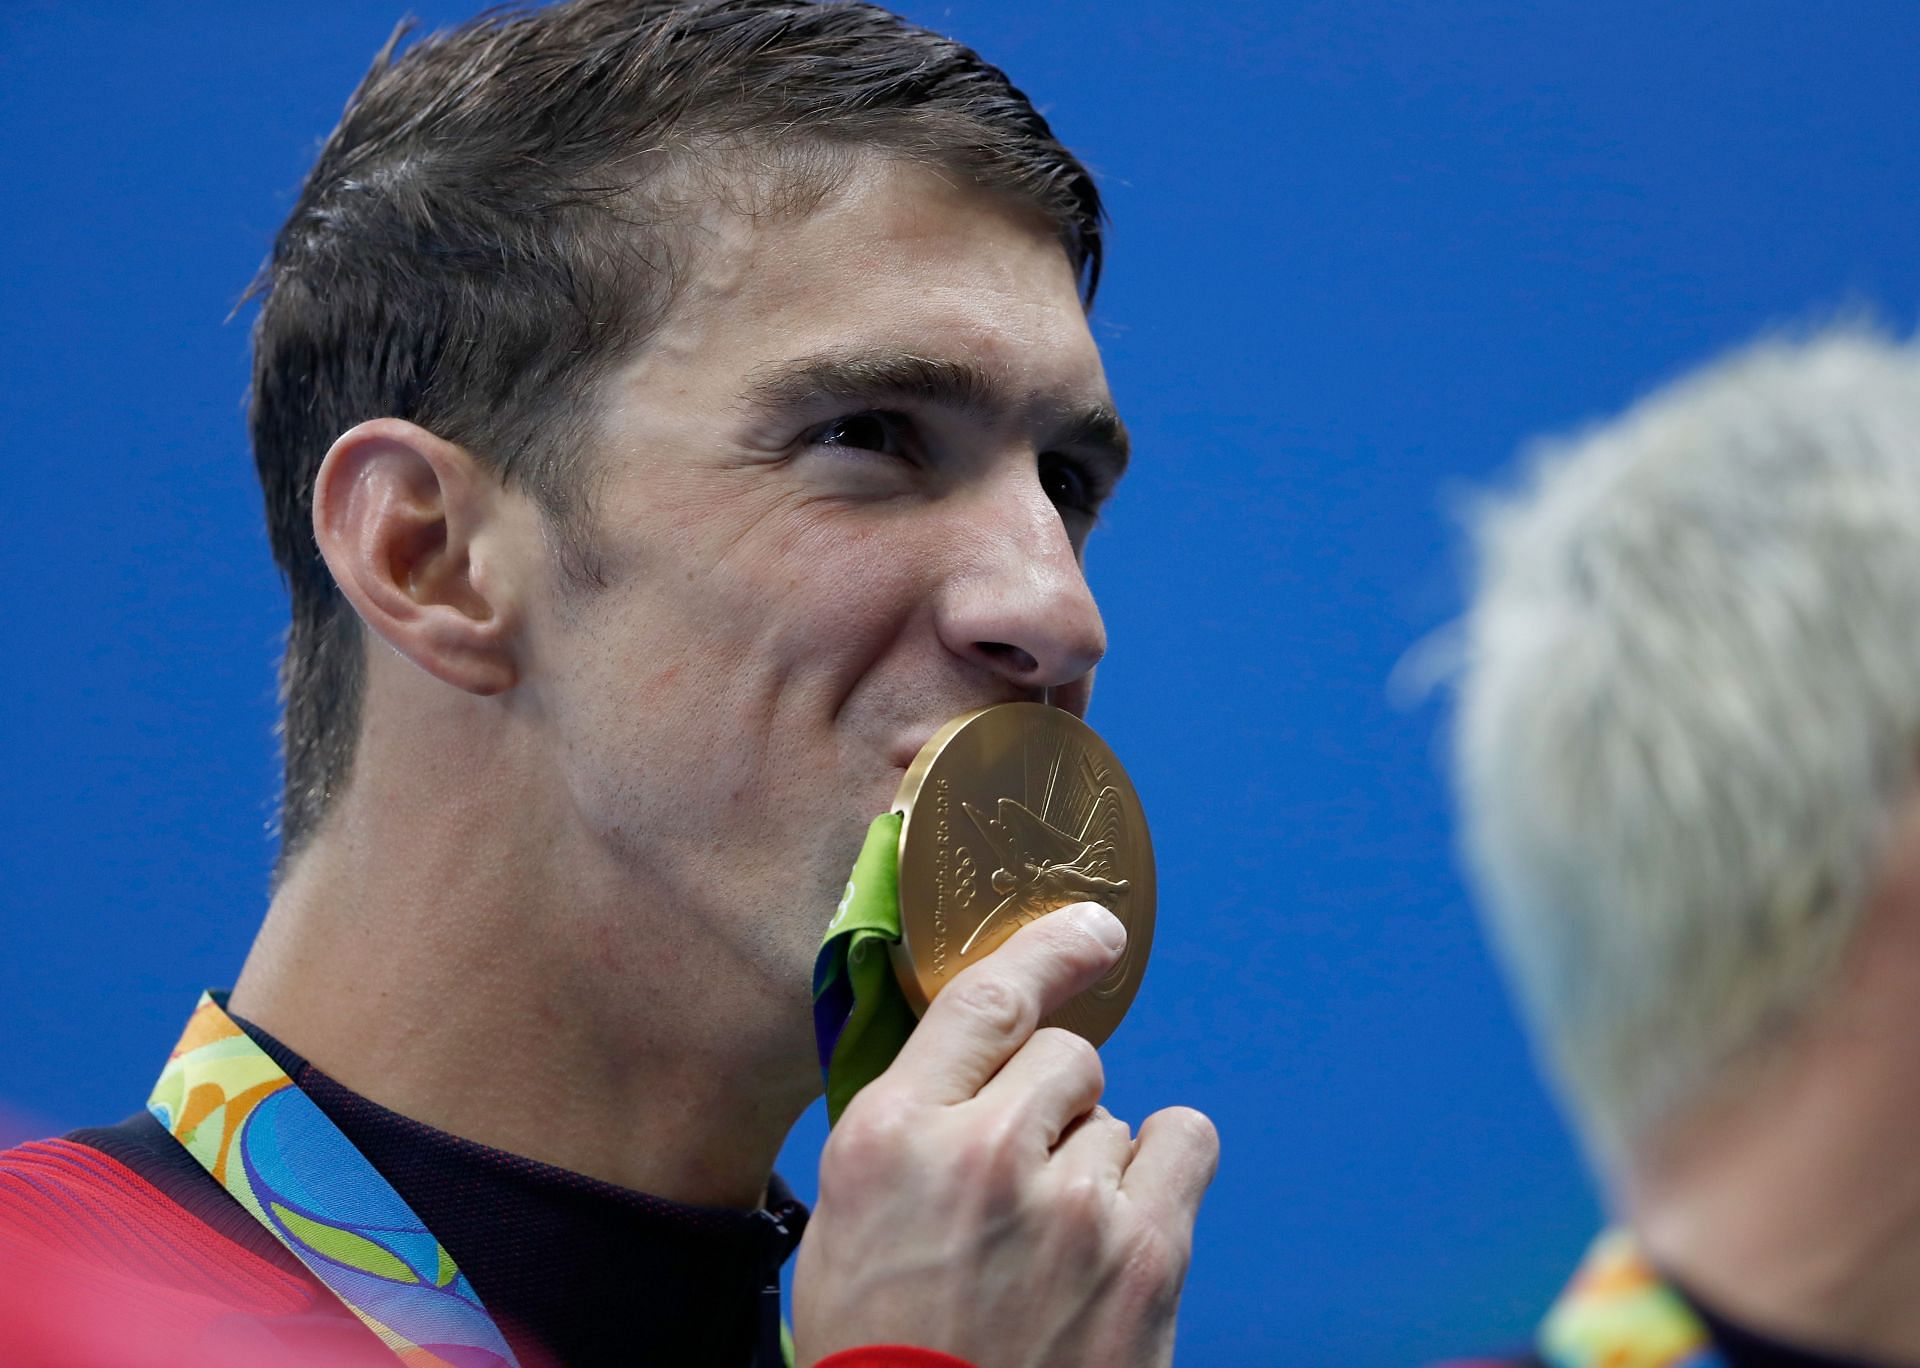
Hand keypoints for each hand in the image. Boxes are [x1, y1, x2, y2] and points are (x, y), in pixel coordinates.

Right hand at [791, 902, 1218, 1367]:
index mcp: (891, 1137)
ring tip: (1059, 1236)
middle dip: (1051, 1103)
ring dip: (1096, 1157)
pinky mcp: (1148, 1256)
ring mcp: (1075, 1206)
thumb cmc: (883, 1348)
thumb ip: (912, 1121)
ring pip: (1118, 1114)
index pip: (983, 1001)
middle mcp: (985, 1153)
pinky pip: (1182, 1140)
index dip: (1047, 950)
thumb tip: (986, 1051)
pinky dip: (1161, 1167)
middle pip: (1066, 1057)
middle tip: (1024, 1180)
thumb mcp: (849, 1217)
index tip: (1091, 930)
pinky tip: (1125, 1219)